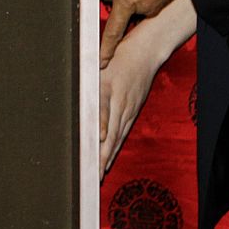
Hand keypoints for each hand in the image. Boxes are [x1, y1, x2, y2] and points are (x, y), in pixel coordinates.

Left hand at [99, 0, 195, 175]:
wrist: (147, 50)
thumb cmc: (120, 55)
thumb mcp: (101, 68)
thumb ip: (92, 90)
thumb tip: (81, 109)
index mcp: (110, 95)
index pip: (102, 125)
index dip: (97, 144)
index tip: (91, 160)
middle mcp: (121, 106)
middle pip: (111, 137)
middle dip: (102, 158)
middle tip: (93, 177)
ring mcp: (129, 109)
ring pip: (118, 137)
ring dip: (109, 155)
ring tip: (100, 173)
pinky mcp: (134, 109)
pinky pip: (124, 130)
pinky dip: (117, 145)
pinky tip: (111, 155)